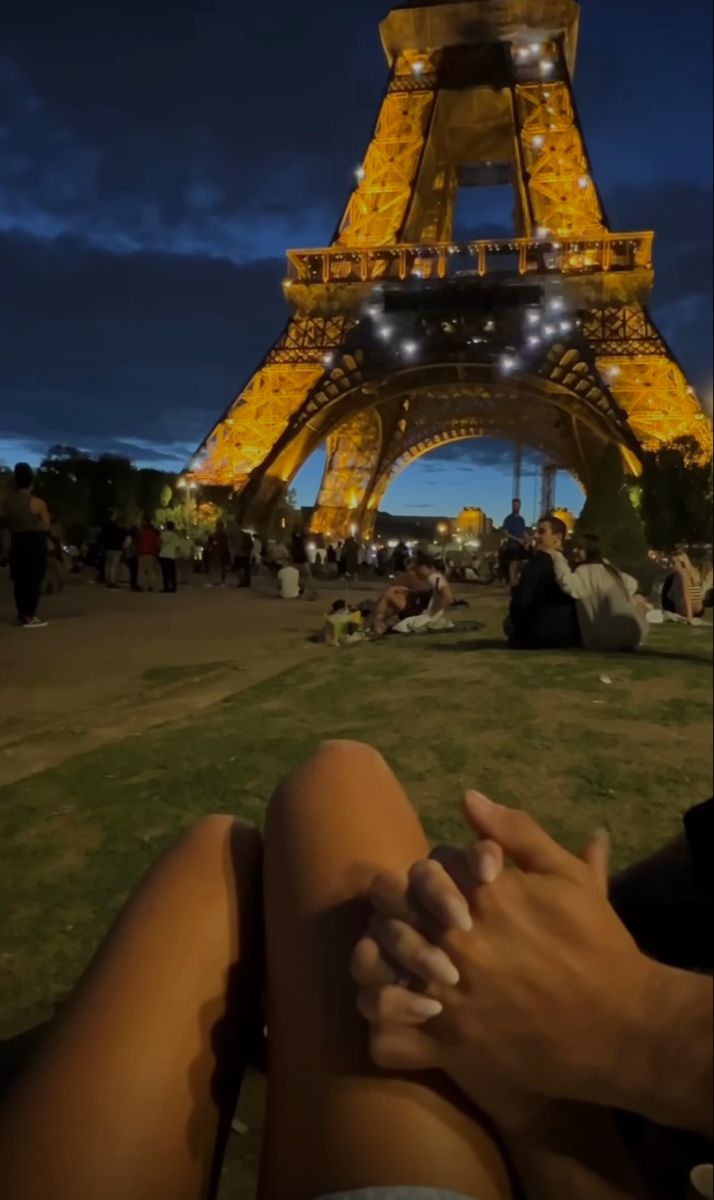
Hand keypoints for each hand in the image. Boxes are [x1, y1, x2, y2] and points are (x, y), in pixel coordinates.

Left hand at [352, 794, 652, 1131]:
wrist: (621, 1028)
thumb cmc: (597, 946)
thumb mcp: (566, 876)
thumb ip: (515, 832)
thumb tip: (468, 796)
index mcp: (481, 896)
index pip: (424, 868)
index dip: (432, 876)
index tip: (450, 892)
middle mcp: (454, 942)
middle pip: (387, 910)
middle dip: (394, 911)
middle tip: (414, 923)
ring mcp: (446, 997)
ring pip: (372, 969)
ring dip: (378, 961)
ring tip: (398, 963)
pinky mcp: (447, 1047)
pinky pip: (383, 1038)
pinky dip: (384, 1024)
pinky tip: (403, 1015)